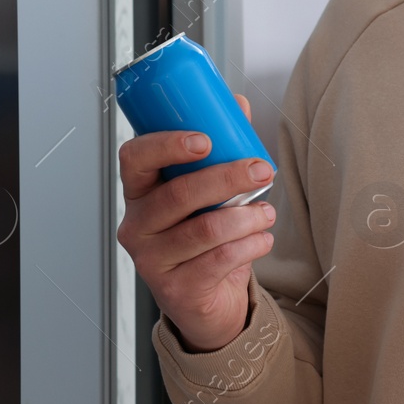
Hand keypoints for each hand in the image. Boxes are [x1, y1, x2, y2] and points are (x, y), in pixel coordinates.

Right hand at [116, 94, 276, 352]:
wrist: (207, 299)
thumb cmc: (204, 238)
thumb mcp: (208, 193)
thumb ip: (221, 150)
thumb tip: (238, 104)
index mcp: (140, 192)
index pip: (134, 159)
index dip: (166, 145)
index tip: (205, 139)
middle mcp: (138, 226)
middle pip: (178, 195)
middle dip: (227, 178)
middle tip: (261, 170)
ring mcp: (153, 260)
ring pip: (203, 230)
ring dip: (246, 216)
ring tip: (268, 212)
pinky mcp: (177, 289)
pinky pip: (219, 261)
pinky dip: (250, 245)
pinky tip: (263, 238)